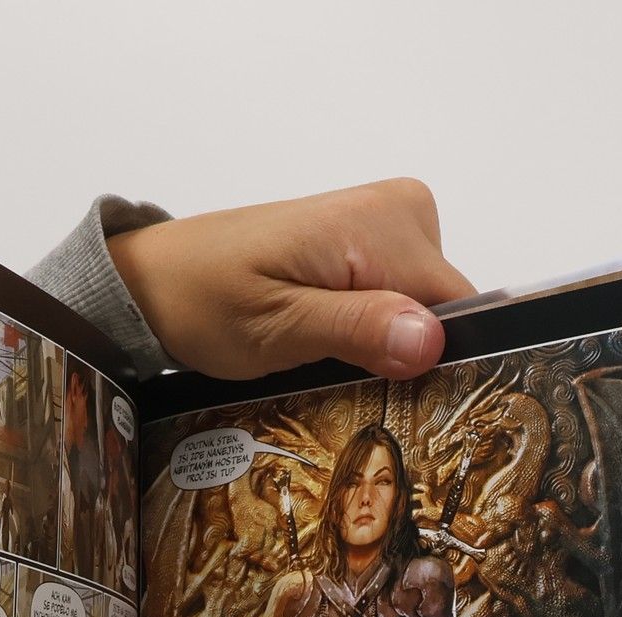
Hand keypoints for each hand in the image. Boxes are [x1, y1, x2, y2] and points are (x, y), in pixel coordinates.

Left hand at [109, 179, 475, 380]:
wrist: (161, 279)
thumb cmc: (207, 300)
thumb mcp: (279, 326)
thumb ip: (358, 328)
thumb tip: (430, 340)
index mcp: (383, 226)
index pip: (459, 311)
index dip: (437, 364)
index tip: (398, 399)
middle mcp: (401, 211)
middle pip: (447, 311)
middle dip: (408, 355)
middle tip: (345, 379)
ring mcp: (388, 223)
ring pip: (427, 310)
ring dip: (387, 345)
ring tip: (329, 358)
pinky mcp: (373, 240)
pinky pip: (403, 295)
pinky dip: (376, 329)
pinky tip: (334, 344)